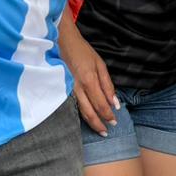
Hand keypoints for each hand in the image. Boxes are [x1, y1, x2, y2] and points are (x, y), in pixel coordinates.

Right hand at [59, 16, 118, 135]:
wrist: (61, 42)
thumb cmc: (82, 52)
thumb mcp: (99, 64)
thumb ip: (107, 85)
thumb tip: (115, 103)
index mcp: (89, 80)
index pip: (100, 104)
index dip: (108, 115)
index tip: (114, 122)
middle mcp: (76, 88)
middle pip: (89, 112)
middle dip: (98, 124)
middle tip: (106, 132)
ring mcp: (66, 90)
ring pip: (79, 112)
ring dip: (89, 122)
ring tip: (97, 129)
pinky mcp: (61, 90)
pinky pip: (71, 106)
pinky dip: (79, 114)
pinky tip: (84, 119)